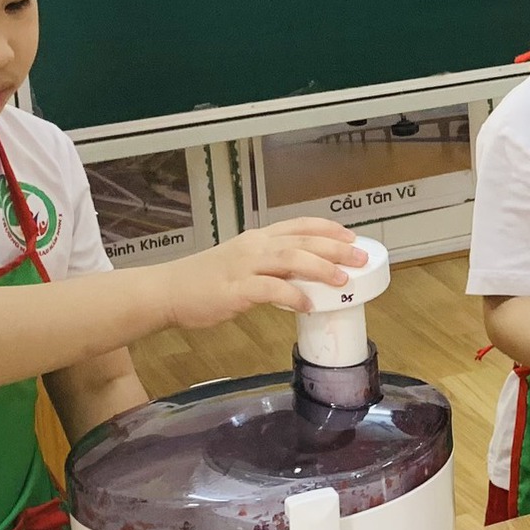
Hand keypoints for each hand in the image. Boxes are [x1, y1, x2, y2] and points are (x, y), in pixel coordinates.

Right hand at [151, 218, 365, 328]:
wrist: (168, 291)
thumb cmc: (205, 281)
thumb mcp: (242, 264)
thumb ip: (271, 267)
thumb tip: (304, 277)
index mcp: (258, 238)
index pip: (300, 225)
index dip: (328, 229)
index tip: (352, 236)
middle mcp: (254, 246)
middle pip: (303, 240)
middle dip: (336, 248)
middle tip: (361, 257)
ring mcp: (244, 266)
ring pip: (290, 259)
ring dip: (320, 268)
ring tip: (342, 280)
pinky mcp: (235, 289)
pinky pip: (270, 289)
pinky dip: (292, 295)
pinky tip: (307, 304)